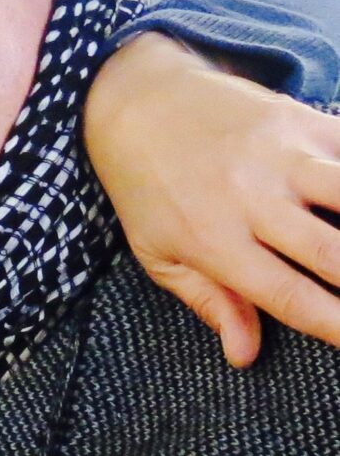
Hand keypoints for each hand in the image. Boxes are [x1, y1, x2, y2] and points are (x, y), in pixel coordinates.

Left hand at [83, 32, 339, 366]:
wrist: (136, 100)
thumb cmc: (145, 186)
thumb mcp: (158, 252)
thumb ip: (208, 302)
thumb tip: (244, 355)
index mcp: (214, 240)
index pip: (288, 296)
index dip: (334, 325)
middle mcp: (251, 199)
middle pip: (332, 252)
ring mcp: (279, 155)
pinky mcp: (297, 119)